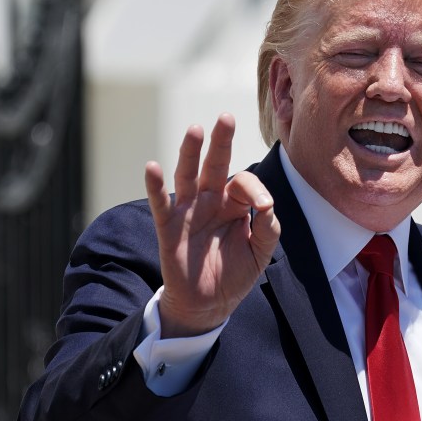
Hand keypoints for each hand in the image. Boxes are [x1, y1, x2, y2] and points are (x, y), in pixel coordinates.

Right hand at [144, 113, 280, 337]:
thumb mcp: (261, 252)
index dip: (256, 190)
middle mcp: (211, 200)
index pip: (244, 183)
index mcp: (235, 203)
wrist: (209, 303)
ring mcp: (189, 211)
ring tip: (195, 129)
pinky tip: (152, 166)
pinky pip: (160, 203)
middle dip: (221, 142)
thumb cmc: (236, 273)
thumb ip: (269, 228)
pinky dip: (155, 186)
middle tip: (226, 118)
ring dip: (190, 152)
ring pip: (187, 175)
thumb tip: (268, 204)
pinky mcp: (169, 227)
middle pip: (215, 165)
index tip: (264, 206)